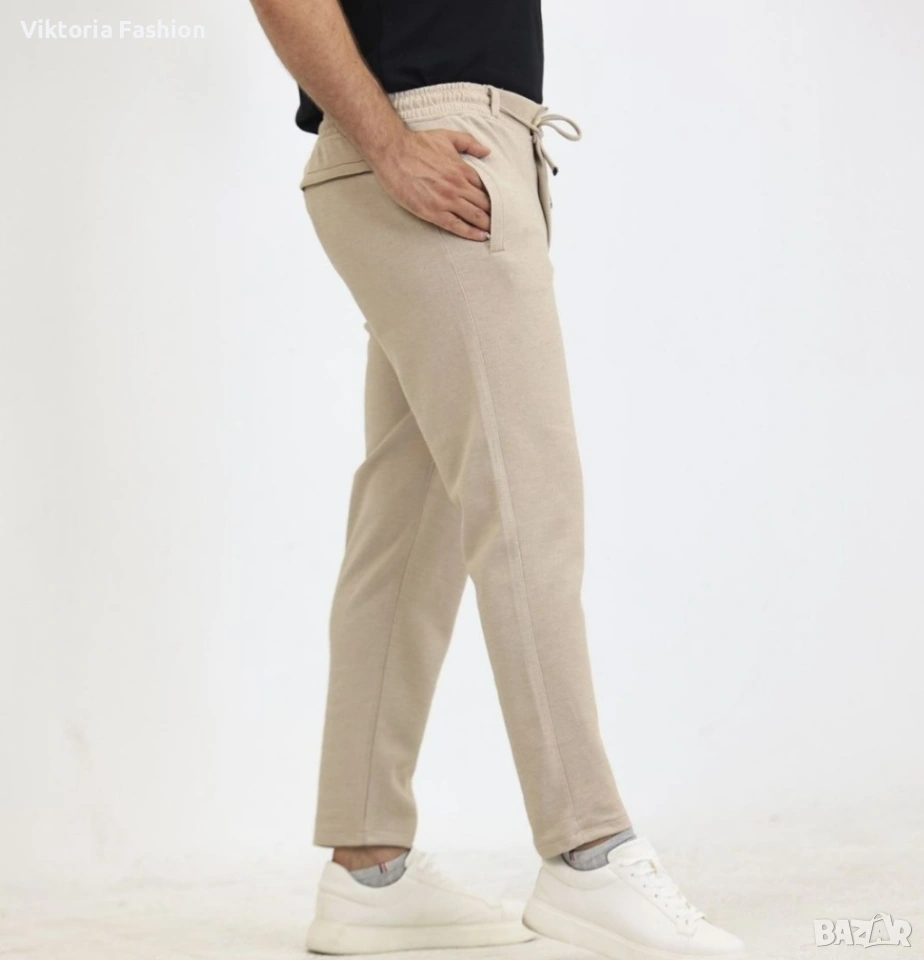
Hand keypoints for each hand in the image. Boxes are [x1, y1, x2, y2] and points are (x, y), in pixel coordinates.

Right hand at [369, 128, 491, 240]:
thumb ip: (469, 143)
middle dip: (495, 213)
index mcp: (462, 169)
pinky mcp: (433, 212)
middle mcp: (458, 186)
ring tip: (495, 231)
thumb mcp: (447, 136)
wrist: (393, 152)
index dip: (495, 197)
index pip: (487, 187)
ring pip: (474, 216)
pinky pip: (457, 226)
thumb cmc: (417, 144)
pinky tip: (480, 237)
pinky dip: (471, 233)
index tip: (500, 204)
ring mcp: (446, 201)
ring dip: (487, 225)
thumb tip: (487, 151)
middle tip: (501, 221)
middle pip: (484, 204)